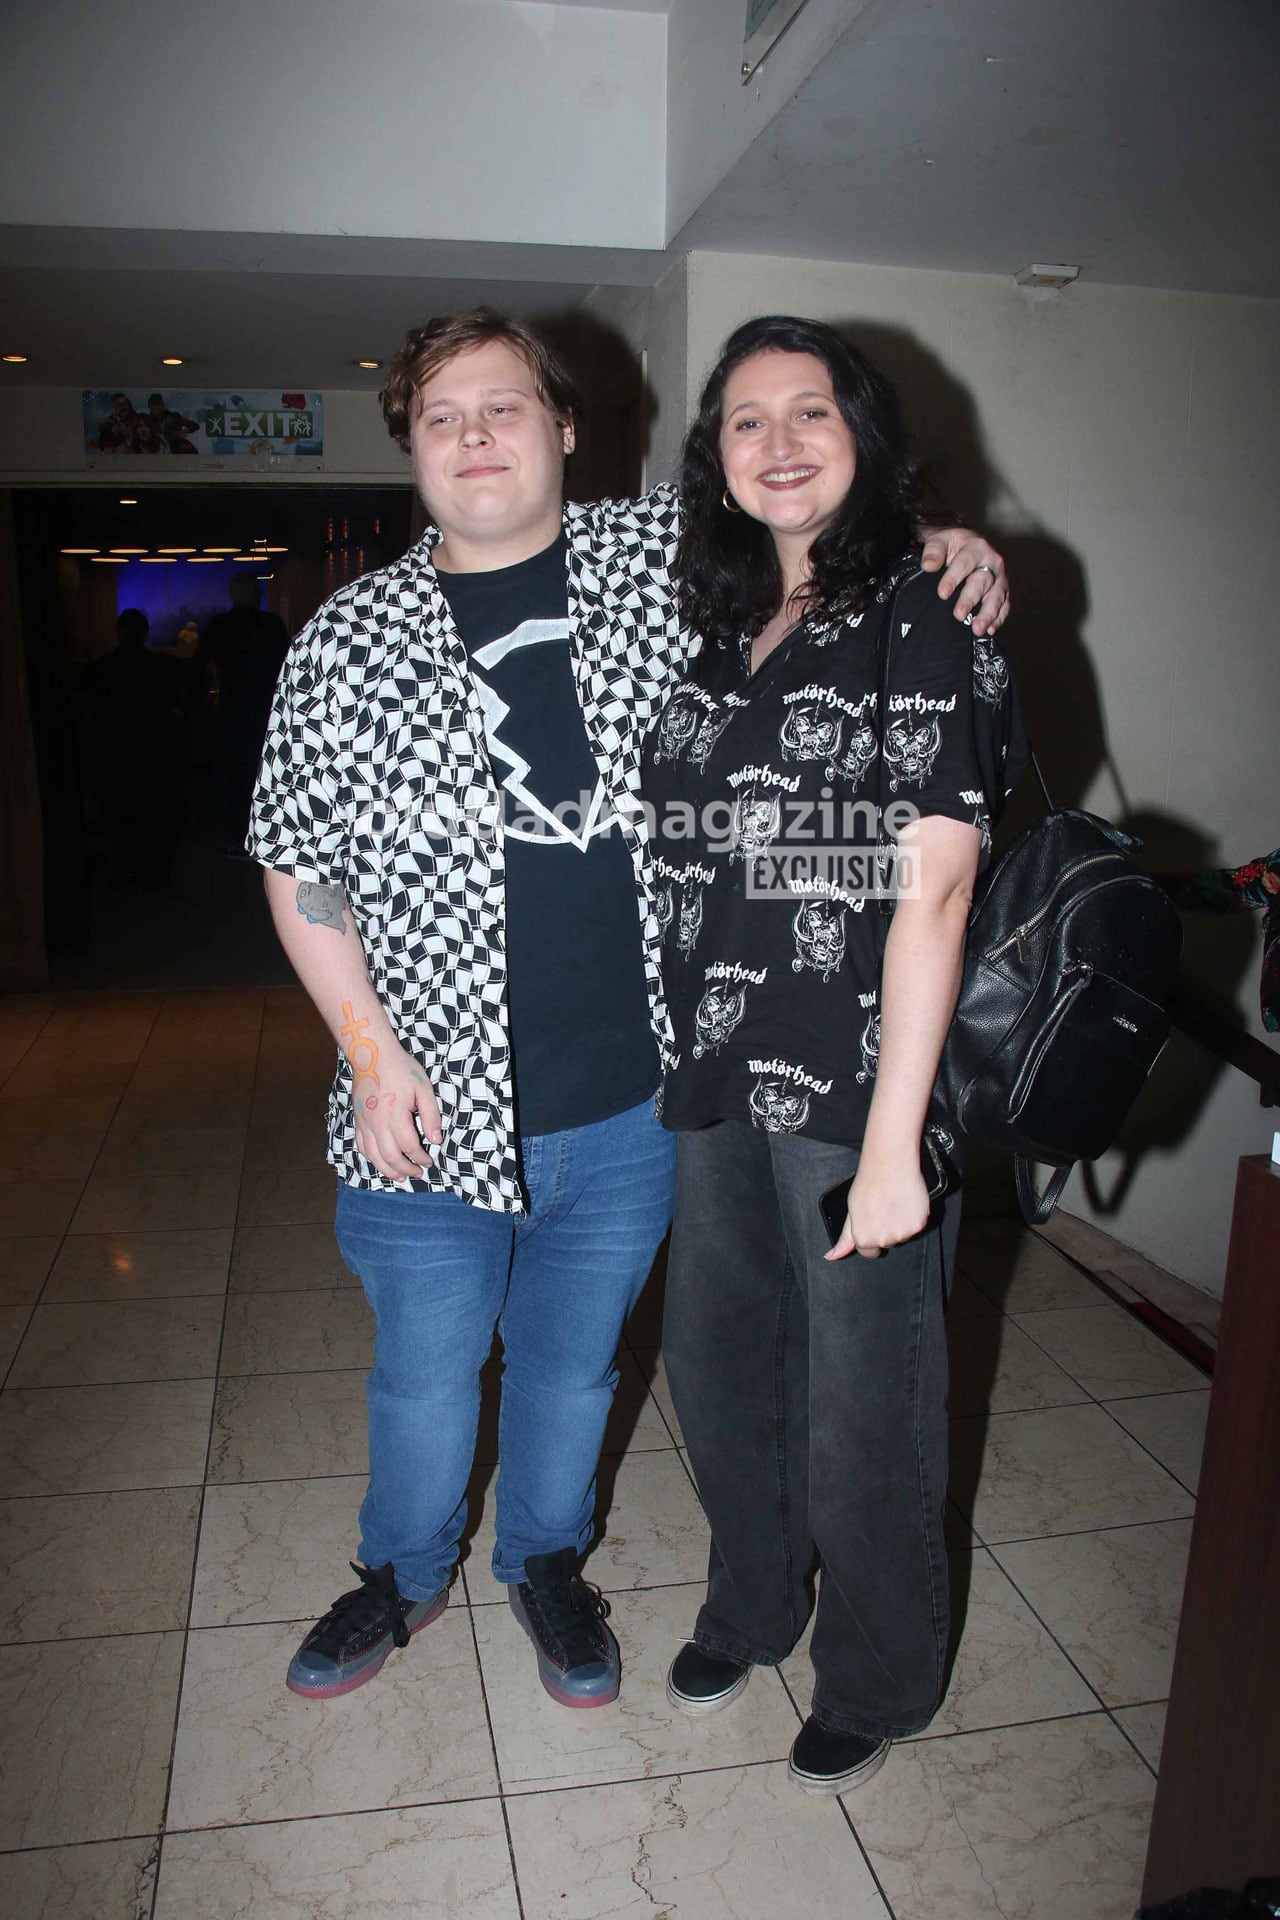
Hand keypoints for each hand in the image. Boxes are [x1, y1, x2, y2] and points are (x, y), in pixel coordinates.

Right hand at [350, 1037, 443, 1181]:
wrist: (372, 1054)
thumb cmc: (401, 1069)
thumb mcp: (423, 1088)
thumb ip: (431, 1115)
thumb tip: (436, 1140)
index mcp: (395, 1114)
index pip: (410, 1146)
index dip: (421, 1158)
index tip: (429, 1161)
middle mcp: (377, 1122)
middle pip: (391, 1157)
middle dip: (406, 1169)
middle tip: (418, 1173)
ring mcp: (364, 1122)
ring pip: (373, 1156)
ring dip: (387, 1170)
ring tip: (400, 1177)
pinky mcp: (357, 1120)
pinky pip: (361, 1146)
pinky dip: (371, 1158)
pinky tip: (380, 1162)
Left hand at [825, 1154, 929, 1261]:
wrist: (890, 1163)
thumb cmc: (868, 1183)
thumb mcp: (851, 1211)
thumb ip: (845, 1238)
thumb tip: (831, 1257)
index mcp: (864, 1238)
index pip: (868, 1252)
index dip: (869, 1235)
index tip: (872, 1221)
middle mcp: (884, 1240)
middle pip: (887, 1243)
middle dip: (885, 1229)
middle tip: (882, 1207)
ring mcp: (903, 1233)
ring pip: (902, 1235)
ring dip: (900, 1223)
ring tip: (893, 1201)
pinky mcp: (919, 1224)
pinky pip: (916, 1225)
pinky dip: (913, 1216)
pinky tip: (905, 1200)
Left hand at [920, 528, 1008, 636]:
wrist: (965, 545)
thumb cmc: (951, 545)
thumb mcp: (940, 540)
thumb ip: (933, 550)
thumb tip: (929, 565)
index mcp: (976, 547)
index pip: (965, 563)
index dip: (954, 578)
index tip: (943, 593)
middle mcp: (992, 562)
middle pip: (983, 581)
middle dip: (971, 599)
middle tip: (959, 615)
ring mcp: (999, 578)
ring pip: (997, 596)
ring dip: (988, 614)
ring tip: (977, 629)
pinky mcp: (1002, 591)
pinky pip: (1005, 605)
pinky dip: (999, 618)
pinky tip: (991, 630)